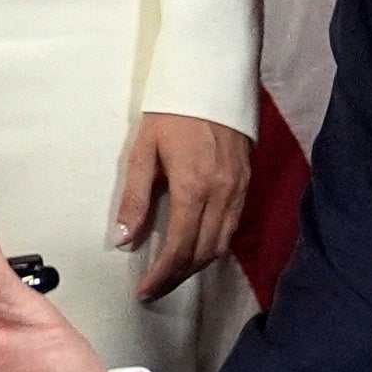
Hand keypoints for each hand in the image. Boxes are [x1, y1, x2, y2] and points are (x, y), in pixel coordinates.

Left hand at [112, 113, 253, 303]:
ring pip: (221, 245)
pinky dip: (214, 246)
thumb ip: (135, 197)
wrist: (212, 81)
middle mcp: (221, 194)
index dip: (162, 275)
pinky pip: (232, 227)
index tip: (145, 290)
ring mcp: (238, 190)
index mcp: (193, 187)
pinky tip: (196, 248)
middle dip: (178, 277)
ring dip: (196, 266)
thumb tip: (124, 239)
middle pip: (202, 253)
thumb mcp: (143, 150)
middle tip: (155, 289)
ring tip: (173, 274)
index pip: (179, 247)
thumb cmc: (173, 112)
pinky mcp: (246, 183)